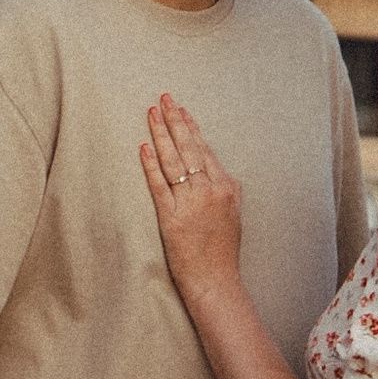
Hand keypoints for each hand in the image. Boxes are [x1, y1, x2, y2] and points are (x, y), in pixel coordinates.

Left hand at [140, 93, 243, 301]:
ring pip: (173, 160)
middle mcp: (210, 190)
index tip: (182, 110)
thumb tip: (214, 172)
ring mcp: (191, 202)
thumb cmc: (223, 251)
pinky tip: (143, 147)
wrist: (216, 280)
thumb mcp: (234, 215)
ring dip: (161, 134)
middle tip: (164, 98)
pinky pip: (159, 184)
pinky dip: (150, 164)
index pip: (205, 150)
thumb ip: (225, 191)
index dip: (191, 128)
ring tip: (151, 113)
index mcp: (227, 187)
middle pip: (189, 147)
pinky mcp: (172, 217)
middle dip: (175, 120)